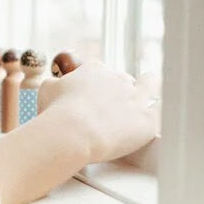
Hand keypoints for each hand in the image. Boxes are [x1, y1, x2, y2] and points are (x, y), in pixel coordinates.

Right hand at [37, 61, 158, 164]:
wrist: (72, 132)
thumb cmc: (56, 112)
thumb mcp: (47, 90)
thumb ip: (57, 84)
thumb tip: (58, 85)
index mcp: (95, 70)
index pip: (100, 71)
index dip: (95, 84)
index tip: (90, 96)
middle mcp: (119, 79)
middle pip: (125, 81)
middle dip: (119, 92)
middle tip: (110, 109)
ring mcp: (136, 99)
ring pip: (150, 88)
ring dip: (145, 94)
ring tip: (140, 106)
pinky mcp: (148, 121)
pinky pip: (157, 118)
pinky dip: (150, 122)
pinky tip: (146, 128)